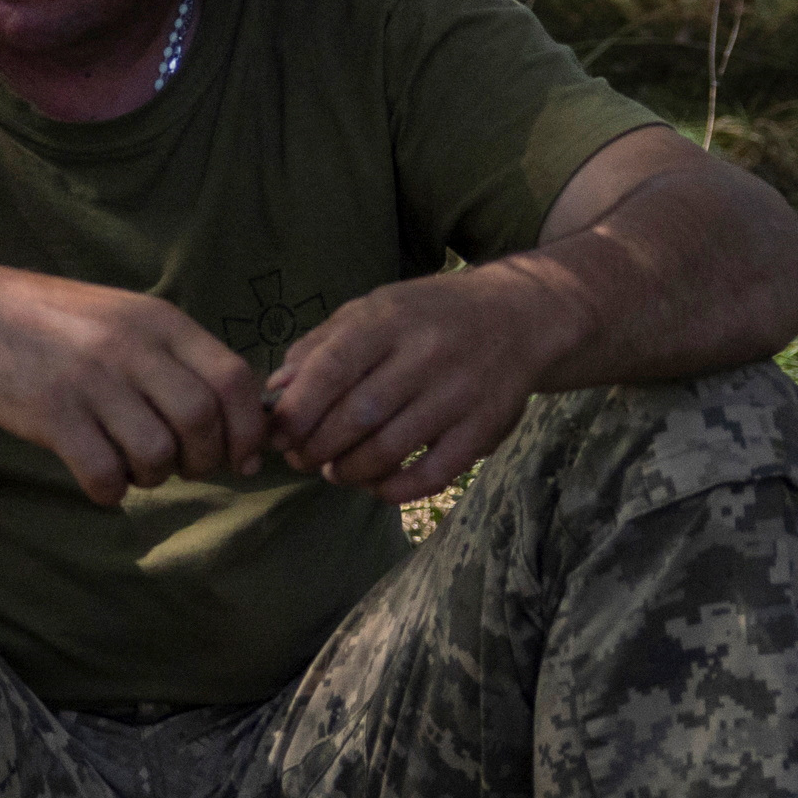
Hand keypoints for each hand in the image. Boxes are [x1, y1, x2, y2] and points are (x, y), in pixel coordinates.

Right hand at [0, 270, 269, 506]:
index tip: (243, 458)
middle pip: (200, 419)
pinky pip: (104, 474)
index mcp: (159, 321)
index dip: (248, 429)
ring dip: (156, 476)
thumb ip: (178, 359)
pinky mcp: (51, 413)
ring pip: (156, 452)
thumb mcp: (127, 319)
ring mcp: (90, 380)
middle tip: (184, 467)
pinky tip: (101, 477)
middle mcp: (130, 346)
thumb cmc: (60, 324)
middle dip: (204, 459)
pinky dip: (112, 489)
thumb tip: (236, 421)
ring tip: (136, 467)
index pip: (233, 378)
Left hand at [266, 269, 572, 503]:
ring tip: (334, 471)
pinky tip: (377, 486)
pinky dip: (396, 489)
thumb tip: (277, 390)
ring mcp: (459, 393)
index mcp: (389, 319)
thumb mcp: (374, 309)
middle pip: (357, 416)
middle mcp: (426, 355)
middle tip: (301, 458)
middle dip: (316, 447)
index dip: (298, 410)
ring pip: (389, 449)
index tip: (278, 434)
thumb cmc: (430, 314)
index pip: (331, 369)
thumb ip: (321, 345)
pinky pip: (433, 473)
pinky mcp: (485, 426)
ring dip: (350, 471)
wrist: (520, 316)